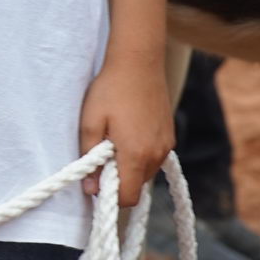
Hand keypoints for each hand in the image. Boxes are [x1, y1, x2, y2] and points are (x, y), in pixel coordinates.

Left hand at [79, 57, 173, 208]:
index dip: (110, 196)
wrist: (138, 61)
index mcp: (136, 154)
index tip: (96, 179)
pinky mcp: (170, 135)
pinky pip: (154, 157)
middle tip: (103, 154)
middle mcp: (156, 153)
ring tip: (115, 140)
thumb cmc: (110, 89)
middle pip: (137, 186)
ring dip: (130, 167)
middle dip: (119, 179)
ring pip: (146, 173)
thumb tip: (91, 188)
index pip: (127, 198)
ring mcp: (166, 144)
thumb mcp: (90, 123)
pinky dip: (141, 155)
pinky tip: (129, 133)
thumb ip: (89, 159)